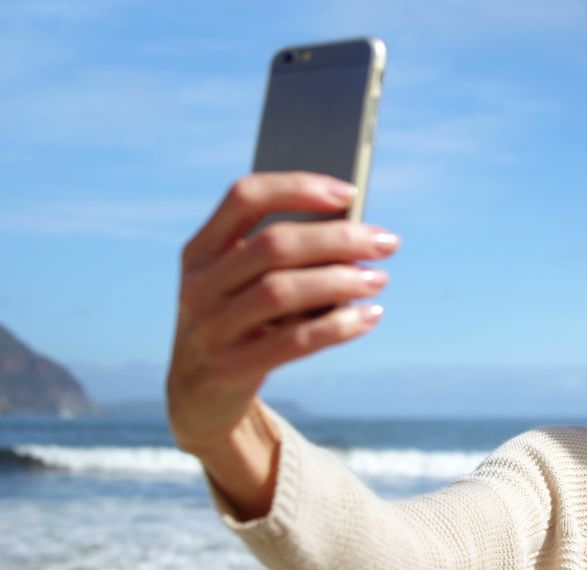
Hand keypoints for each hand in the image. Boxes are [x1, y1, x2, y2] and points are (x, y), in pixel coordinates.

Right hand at [167, 172, 398, 456]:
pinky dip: (338, 326)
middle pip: (274, 244)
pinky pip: (292, 342)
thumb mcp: (243, 284)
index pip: (245, 197)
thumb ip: (282, 257)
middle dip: (339, 238)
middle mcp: (199, 284)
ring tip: (379, 279)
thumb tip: (354, 233)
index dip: (298, 187)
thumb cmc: (240, 321)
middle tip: (387, 243)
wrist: (197, 395)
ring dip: (341, 281)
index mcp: (201, 250)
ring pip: (281, 291)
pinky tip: (370, 316)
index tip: (351, 193)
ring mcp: (209, 328)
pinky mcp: (230, 368)